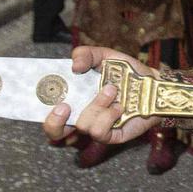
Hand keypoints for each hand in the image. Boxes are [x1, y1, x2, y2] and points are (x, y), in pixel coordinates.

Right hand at [41, 47, 160, 146]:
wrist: (153, 83)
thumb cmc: (125, 72)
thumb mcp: (104, 56)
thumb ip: (86, 54)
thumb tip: (72, 66)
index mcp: (73, 100)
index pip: (46, 112)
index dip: (38, 110)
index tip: (46, 96)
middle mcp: (80, 117)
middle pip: (53, 135)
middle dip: (53, 123)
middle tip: (64, 106)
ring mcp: (95, 129)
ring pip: (82, 126)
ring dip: (96, 105)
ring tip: (112, 90)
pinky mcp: (111, 137)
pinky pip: (99, 133)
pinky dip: (107, 116)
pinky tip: (119, 106)